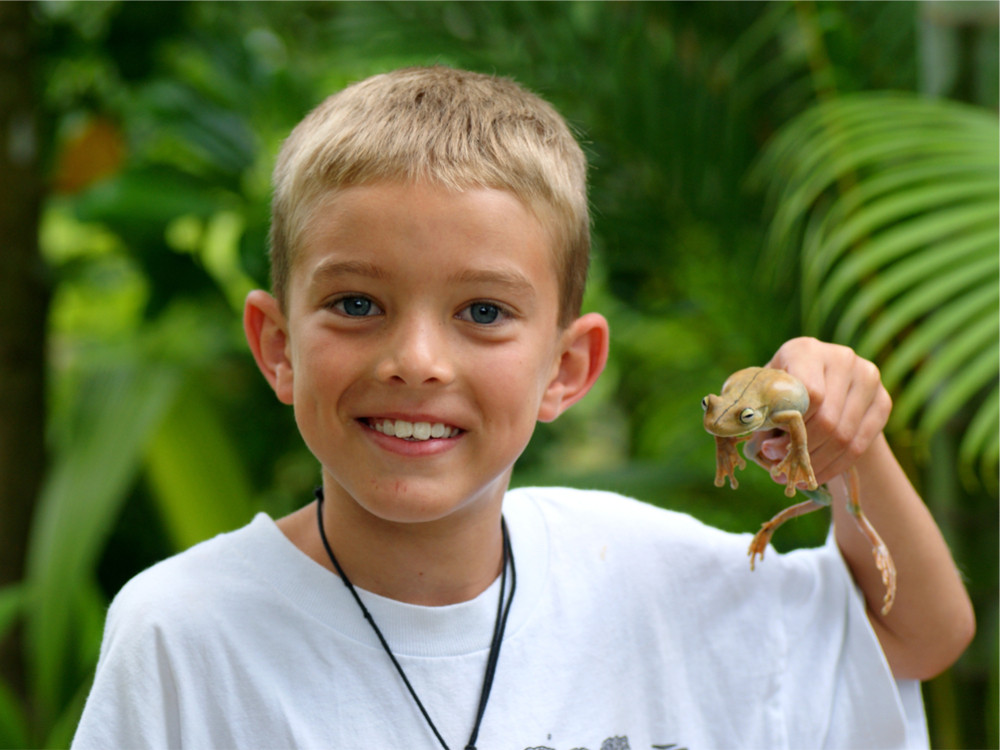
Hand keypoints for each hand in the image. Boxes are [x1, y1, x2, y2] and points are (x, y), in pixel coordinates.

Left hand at [748, 337, 891, 486]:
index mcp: (805, 350)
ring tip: (797, 477)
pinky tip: (816, 475)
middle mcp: (841, 358)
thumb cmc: (782, 391)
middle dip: (802, 451)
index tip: (771, 449)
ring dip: (817, 463)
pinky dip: (835, 466)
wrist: (823, 387)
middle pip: (827, 419)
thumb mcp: (765, 397)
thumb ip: (764, 419)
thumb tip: (769, 451)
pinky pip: (860, 445)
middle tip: (782, 470)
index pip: (809, 394)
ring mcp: (867, 378)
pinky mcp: (883, 401)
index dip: (792, 426)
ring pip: (844, 436)